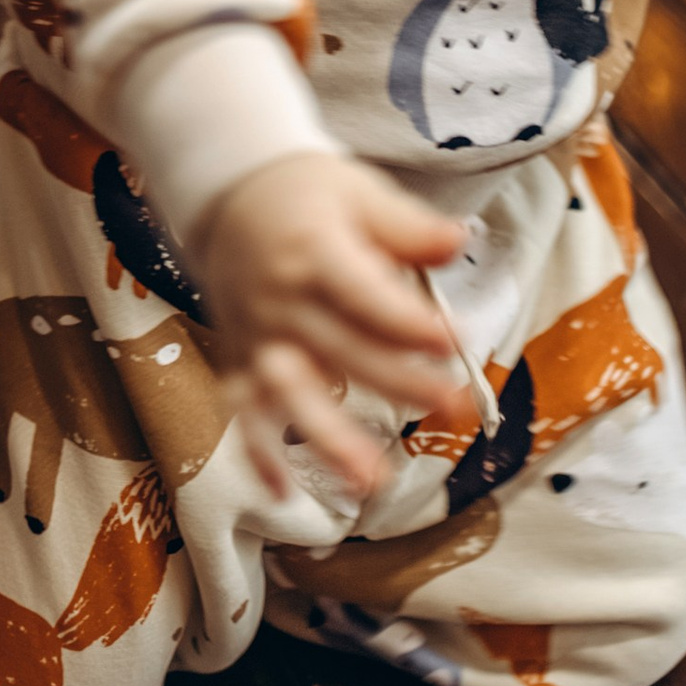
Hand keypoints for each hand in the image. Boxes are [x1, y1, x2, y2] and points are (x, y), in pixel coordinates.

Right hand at [196, 152, 469, 505]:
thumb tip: (457, 241)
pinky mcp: (240, 358)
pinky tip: (285, 495)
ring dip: (330, 438)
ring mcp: (257, 335)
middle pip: (344, 350)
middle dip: (401, 383)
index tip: (456, 342)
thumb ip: (407, 226)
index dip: (410, 322)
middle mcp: (281, 299)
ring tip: (373, 481)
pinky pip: (243, 411)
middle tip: (454, 408)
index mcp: (314, 252)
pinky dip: (258, 454)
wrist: (227, 194)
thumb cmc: (305, 193)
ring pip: (290, 392)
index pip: (365, 295)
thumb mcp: (359, 191)